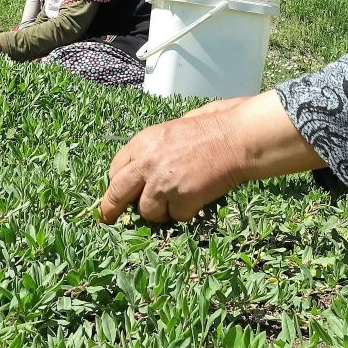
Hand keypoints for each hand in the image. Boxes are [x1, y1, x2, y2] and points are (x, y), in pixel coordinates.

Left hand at [98, 91, 324, 223]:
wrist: (238, 138)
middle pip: (117, 193)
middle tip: (109, 219)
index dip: (116, 184)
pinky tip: (197, 198)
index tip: (116, 193)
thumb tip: (142, 171)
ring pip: (146, 212)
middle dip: (111, 209)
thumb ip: (153, 149)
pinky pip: (175, 216)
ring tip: (176, 200)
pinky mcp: (182, 200)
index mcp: (143, 142)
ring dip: (159, 211)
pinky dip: (185, 212)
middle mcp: (147, 163)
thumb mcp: (173, 128)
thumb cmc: (213, 128)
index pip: (115, 169)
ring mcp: (163, 183)